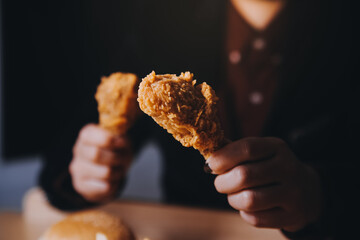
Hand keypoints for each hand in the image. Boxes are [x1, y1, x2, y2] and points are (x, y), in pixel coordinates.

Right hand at [69, 124, 132, 202]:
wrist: (112, 171)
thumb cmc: (117, 151)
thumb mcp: (123, 141)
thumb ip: (121, 138)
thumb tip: (120, 141)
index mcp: (87, 134)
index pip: (91, 135)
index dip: (109, 140)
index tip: (121, 143)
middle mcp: (78, 150)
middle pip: (96, 154)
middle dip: (116, 157)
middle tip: (121, 159)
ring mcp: (77, 169)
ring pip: (104, 173)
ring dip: (118, 172)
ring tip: (117, 170)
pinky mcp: (80, 185)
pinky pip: (106, 187)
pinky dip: (115, 184)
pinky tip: (112, 180)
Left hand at [207, 137, 321, 231]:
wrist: (307, 190)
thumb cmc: (270, 168)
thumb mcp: (260, 152)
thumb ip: (235, 151)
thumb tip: (210, 155)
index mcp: (277, 147)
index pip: (247, 148)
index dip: (223, 157)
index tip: (210, 164)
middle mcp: (288, 168)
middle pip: (244, 176)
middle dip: (223, 182)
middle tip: (220, 184)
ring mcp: (293, 193)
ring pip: (249, 200)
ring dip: (233, 199)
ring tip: (234, 196)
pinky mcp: (293, 215)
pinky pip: (256, 219)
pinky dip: (245, 214)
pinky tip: (248, 207)